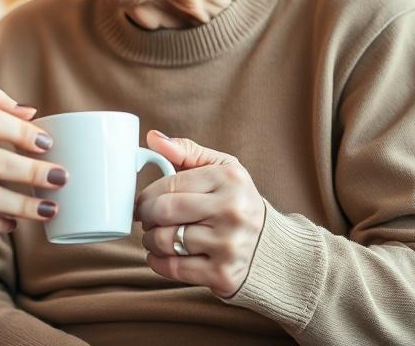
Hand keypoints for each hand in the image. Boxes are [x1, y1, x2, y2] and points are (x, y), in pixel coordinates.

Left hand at [134, 132, 264, 297]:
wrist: (272, 249)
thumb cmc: (238, 203)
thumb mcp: (222, 169)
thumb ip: (187, 152)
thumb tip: (152, 138)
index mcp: (230, 180)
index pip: (169, 183)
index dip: (147, 194)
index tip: (141, 201)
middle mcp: (232, 211)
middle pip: (164, 211)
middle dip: (145, 216)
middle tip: (145, 218)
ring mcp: (228, 245)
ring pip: (165, 241)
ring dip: (149, 240)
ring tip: (155, 236)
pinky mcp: (223, 275)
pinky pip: (173, 269)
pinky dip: (158, 262)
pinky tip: (161, 255)